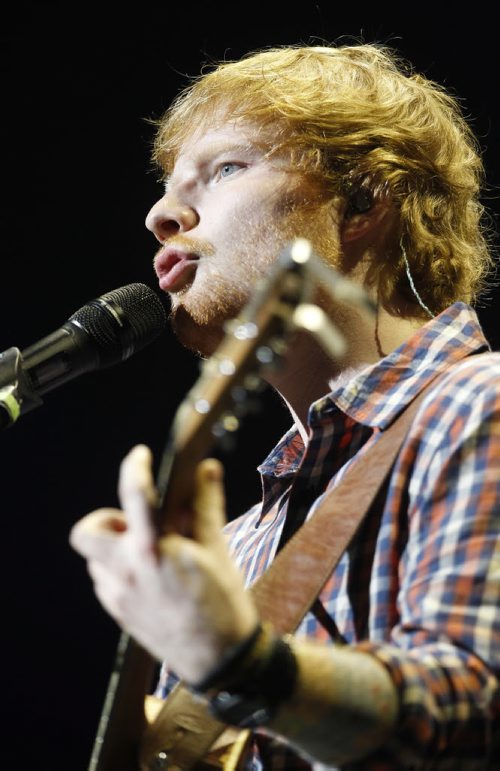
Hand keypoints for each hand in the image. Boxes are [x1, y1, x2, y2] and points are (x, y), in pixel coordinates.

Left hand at [69, 444, 258, 682]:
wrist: (219, 657)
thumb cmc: (221, 602)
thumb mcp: (216, 548)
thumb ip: (206, 505)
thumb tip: (207, 469)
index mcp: (152, 550)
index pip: (134, 494)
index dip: (134, 467)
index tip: (140, 456)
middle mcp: (126, 571)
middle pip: (86, 533)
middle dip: (106, 521)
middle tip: (136, 524)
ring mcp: (118, 595)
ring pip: (96, 557)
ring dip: (117, 546)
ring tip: (152, 551)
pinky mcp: (118, 612)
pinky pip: (106, 579)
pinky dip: (121, 568)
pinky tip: (151, 575)